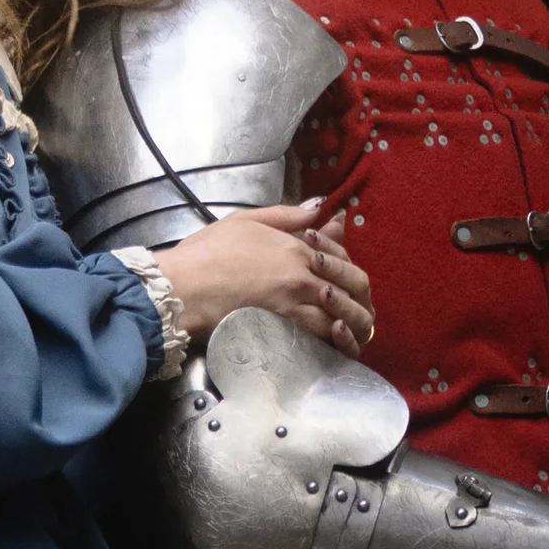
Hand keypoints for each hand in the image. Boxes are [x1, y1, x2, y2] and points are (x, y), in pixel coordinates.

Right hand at [156, 201, 374, 353]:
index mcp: (296, 246)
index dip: (347, 263)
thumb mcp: (247, 220)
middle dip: (362, 294)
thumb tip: (319, 207)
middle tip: (363, 305)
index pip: (339, 254)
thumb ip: (287, 215)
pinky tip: (341, 340)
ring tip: (358, 328)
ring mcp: (297, 300)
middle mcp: (304, 272)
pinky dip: (339, 338)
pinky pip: (324, 334)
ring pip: (344, 313)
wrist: (185, 285)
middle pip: (351, 284)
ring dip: (356, 321)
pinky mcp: (286, 325)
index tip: (348, 272)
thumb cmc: (208, 252)